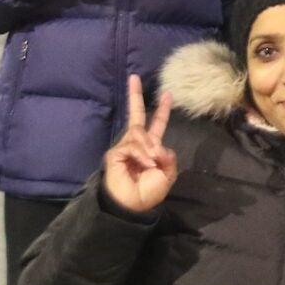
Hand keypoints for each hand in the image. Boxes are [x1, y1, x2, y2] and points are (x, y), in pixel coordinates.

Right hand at [102, 74, 177, 213]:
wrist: (133, 206)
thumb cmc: (149, 192)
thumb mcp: (167, 174)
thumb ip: (169, 157)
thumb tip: (160, 146)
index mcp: (151, 148)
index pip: (156, 125)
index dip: (162, 111)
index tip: (168, 94)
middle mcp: (136, 144)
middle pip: (135, 116)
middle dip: (135, 96)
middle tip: (134, 78)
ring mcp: (124, 148)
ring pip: (138, 134)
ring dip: (149, 147)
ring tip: (152, 162)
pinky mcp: (115, 154)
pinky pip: (132, 146)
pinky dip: (142, 154)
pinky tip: (146, 164)